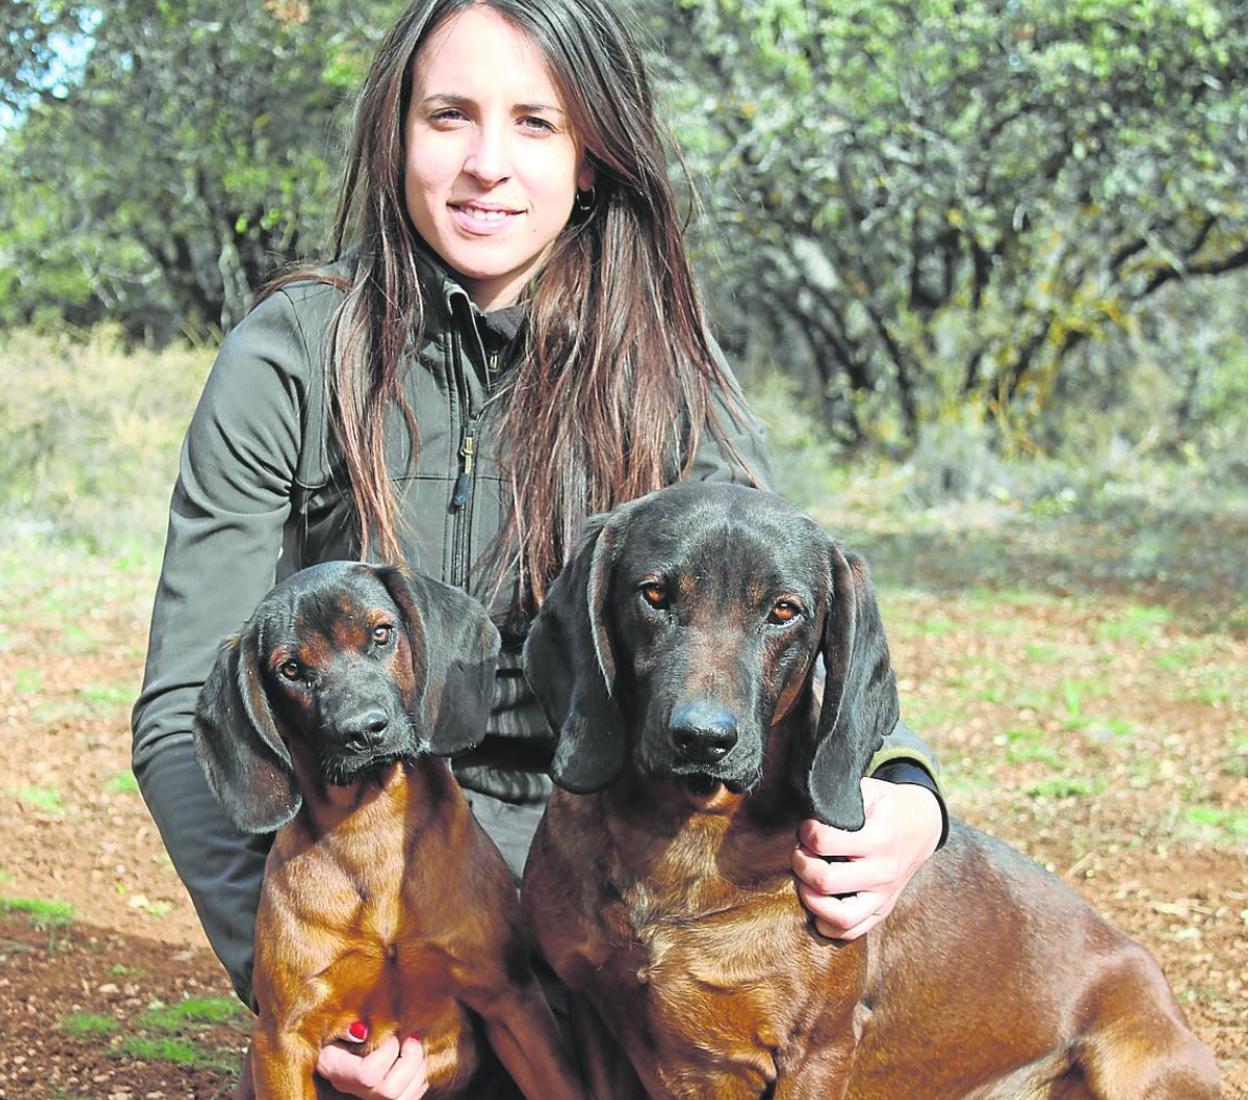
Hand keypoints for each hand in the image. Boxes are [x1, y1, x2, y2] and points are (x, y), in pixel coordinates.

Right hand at [316, 1024, 428, 1099]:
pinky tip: (417, 1061)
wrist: (341, 1048)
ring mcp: (371, 1099)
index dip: (387, 1052)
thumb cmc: (340, 1033)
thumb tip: (363, 1031)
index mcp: (338, 1071)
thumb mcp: (336, 1027)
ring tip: (416, 1047)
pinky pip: (411, 1098)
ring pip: (403, 1099)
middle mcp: (355, 1091)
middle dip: (410, 1062)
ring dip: (418, 1070)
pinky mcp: (388, 1099)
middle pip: (389, 1093)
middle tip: (413, 1039)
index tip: (391, 1035)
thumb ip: (347, 1029)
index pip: (367, 1075)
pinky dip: (420, 1079)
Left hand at [792, 776, 941, 940]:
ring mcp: (883, 895)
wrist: (923, 827)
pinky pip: (851, 932)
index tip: (807, 827)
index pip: (825, 842)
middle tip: (801, 852)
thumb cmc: (889, 806)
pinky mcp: (882, 909)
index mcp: (878, 839)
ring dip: (811, 900)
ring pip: (840, 918)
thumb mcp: (871, 790)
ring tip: (805, 881)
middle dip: (802, 864)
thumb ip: (842, 795)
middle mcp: (882, 872)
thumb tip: (809, 801)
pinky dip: (827, 924)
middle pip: (826, 881)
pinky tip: (818, 903)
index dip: (807, 832)